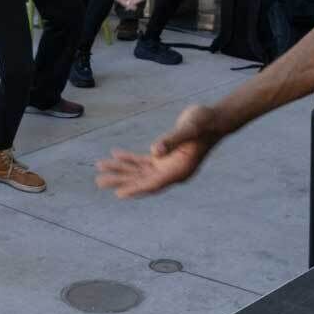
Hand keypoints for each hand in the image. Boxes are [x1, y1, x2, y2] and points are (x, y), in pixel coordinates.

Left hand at [95, 104, 229, 197]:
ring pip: (139, 171)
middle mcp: (172, 172)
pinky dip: (129, 159)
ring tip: (100, 167)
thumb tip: (154, 151)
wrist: (214, 119)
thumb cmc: (204, 123)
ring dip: (121, 169)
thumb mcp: (188, 129)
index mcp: (179, 170)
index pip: (154, 184)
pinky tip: (115, 155)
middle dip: (120, 180)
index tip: (119, 194)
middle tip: (98, 181)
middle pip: (142, 180)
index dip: (136, 188)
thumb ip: (172, 140)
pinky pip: (143, 161)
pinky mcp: (165, 156)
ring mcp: (168, 165)